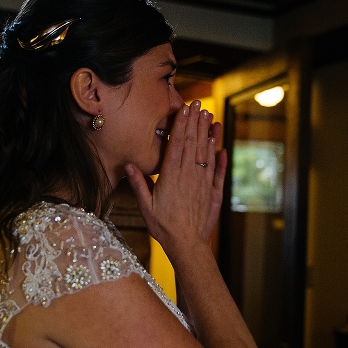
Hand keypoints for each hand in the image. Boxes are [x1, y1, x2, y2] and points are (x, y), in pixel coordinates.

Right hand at [125, 100, 226, 250]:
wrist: (186, 243)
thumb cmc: (163, 226)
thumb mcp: (145, 206)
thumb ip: (139, 183)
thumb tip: (128, 164)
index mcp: (171, 176)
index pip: (176, 144)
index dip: (181, 125)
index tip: (183, 109)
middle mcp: (189, 174)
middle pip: (193, 142)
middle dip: (195, 122)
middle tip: (197, 104)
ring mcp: (202, 181)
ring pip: (205, 152)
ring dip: (207, 132)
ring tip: (208, 115)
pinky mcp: (212, 190)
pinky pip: (216, 168)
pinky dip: (218, 154)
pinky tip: (219, 142)